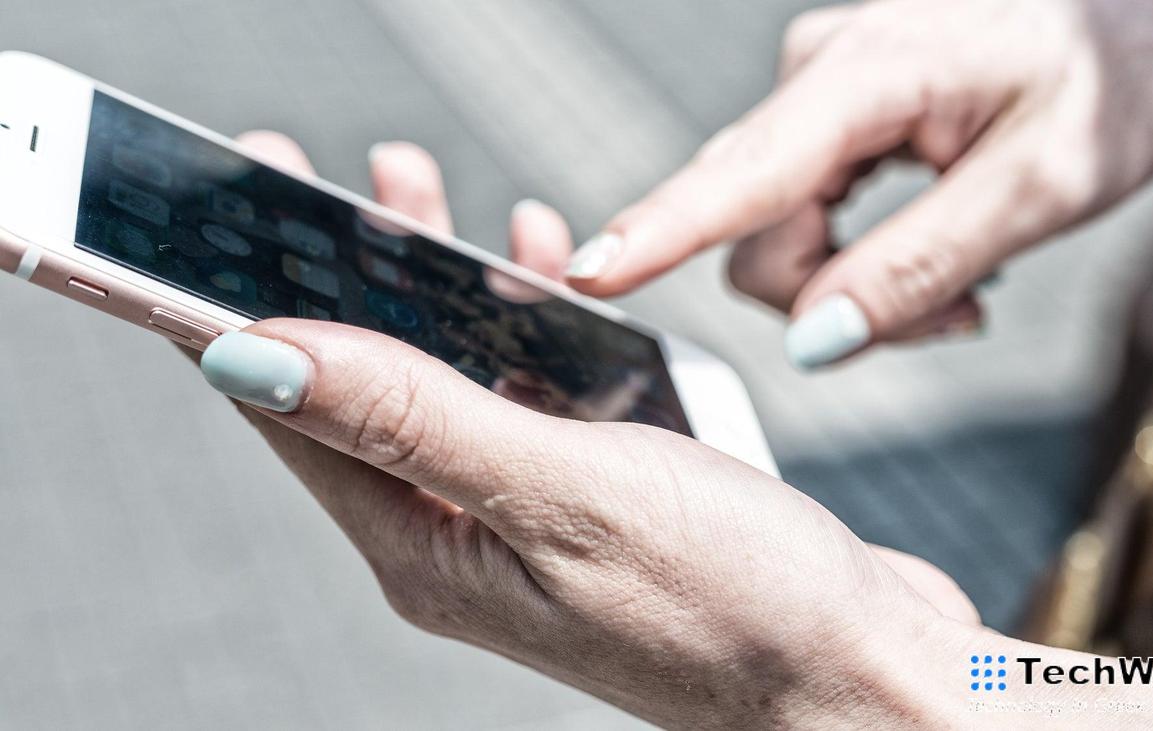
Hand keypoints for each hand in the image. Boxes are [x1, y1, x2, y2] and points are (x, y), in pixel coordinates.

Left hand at [204, 132, 981, 727]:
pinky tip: (537, 273)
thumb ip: (417, 420)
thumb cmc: (738, 613)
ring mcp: (533, 514)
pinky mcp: (597, 493)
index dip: (242, 311)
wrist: (862, 675)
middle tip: (339, 178)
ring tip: (425, 195)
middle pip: (372, 386)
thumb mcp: (566, 497)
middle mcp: (467, 536)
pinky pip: (531, 389)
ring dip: (440, 283)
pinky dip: (526, 321)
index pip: (297, 418)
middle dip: (352, 273)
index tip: (212, 219)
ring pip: (456, 377)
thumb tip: (256, 357)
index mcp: (430, 552)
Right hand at [562, 0, 1152, 368]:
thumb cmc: (1105, 83)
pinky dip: (860, 257)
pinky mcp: (827, 119)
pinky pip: (803, 216)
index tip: (590, 278)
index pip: (744, 173)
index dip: (663, 233)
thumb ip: (919, 267)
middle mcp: (817, 76)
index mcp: (869, 74)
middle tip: (960, 311)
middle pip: (759, 230)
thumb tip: (814, 340)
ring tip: (967, 282)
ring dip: (859, 283)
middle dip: (839, 296)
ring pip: (779, 234)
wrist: (1137, 26)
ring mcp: (816, 95)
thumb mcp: (1041, 188)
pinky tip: (935, 252)